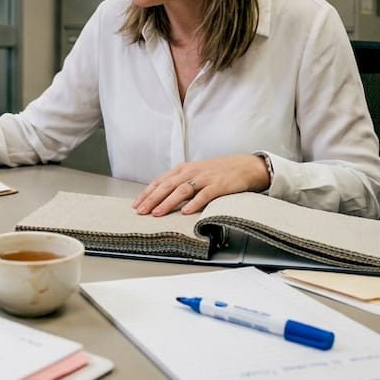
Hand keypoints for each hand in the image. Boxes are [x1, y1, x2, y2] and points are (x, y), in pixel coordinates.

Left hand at [133, 154, 270, 215]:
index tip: (136, 205)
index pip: (160, 181)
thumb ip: (179, 181)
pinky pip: (204, 195)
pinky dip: (194, 204)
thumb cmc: (217, 172)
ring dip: (168, 202)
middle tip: (141, 211)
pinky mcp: (218, 186)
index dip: (147, 193)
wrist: (243, 166)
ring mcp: (205, 178)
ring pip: (182, 190)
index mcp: (183, 169)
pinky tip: (186, 212)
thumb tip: (160, 196)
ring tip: (158, 213)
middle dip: (152, 199)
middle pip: (167, 186)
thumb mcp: (195, 173)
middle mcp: (191, 172)